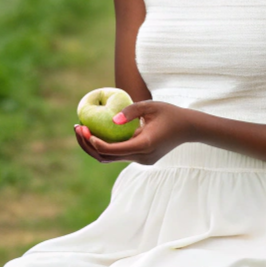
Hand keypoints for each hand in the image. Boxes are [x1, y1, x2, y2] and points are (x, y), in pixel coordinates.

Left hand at [73, 100, 195, 166]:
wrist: (188, 128)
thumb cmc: (170, 113)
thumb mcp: (151, 105)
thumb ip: (131, 110)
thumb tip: (112, 119)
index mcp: (144, 145)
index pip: (112, 150)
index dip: (95, 142)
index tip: (84, 129)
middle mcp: (141, 157)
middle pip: (107, 157)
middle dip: (88, 144)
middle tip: (77, 128)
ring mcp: (141, 161)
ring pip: (111, 158)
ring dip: (94, 147)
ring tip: (81, 129)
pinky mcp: (141, 159)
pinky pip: (118, 155)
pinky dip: (105, 146)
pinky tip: (95, 132)